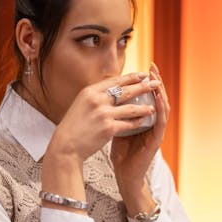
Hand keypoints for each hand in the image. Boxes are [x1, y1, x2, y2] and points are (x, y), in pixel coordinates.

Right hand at [41, 70, 160, 212]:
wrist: (65, 147)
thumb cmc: (73, 127)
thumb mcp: (81, 105)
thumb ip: (96, 97)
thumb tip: (112, 90)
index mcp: (89, 92)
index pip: (115, 81)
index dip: (131, 77)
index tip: (143, 74)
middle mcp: (97, 100)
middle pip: (126, 91)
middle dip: (144, 86)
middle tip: (156, 83)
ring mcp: (103, 114)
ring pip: (131, 108)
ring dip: (144, 106)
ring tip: (153, 106)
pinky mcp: (109, 128)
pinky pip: (128, 124)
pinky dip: (137, 122)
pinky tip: (144, 121)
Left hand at [111, 63, 169, 207]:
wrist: (124, 174)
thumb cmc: (121, 152)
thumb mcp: (118, 127)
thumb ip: (118, 114)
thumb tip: (107, 96)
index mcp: (144, 119)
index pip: (148, 96)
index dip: (146, 82)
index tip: (142, 67)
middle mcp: (153, 123)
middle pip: (158, 98)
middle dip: (156, 81)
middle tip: (152, 66)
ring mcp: (157, 131)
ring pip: (163, 107)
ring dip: (161, 92)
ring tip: (157, 79)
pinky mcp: (157, 140)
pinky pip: (161, 122)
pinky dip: (161, 109)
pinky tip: (158, 99)